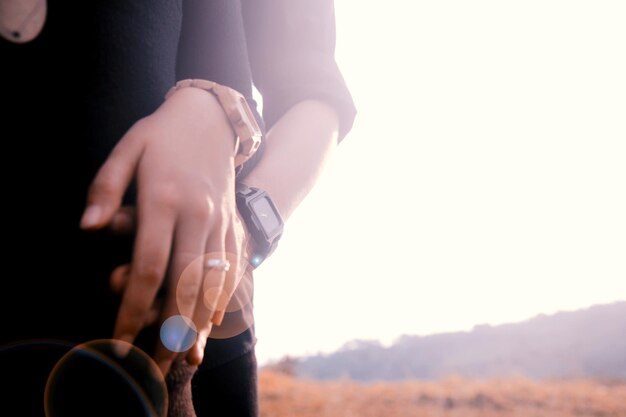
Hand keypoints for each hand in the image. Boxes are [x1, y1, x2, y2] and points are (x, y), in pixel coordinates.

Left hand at [80, 87, 247, 373]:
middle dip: (170, 331)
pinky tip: (213, 323)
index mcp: (166, 200)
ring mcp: (220, 221)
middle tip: (155, 366)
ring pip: (214, 282)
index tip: (118, 339)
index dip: (133, 308)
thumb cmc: (162, 133)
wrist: (212, 118)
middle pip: (186, 284)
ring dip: (199, 324)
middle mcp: (198, 216)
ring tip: (185, 357)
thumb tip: (88, 227)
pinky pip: (231, 267)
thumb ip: (105, 187)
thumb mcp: (128, 148)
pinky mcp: (231, 223)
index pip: (150, 266)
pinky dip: (222, 298)